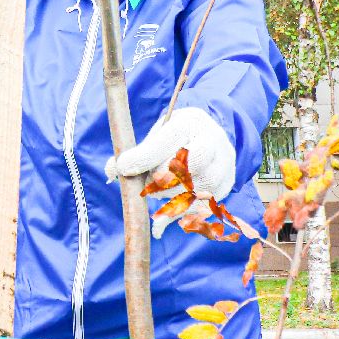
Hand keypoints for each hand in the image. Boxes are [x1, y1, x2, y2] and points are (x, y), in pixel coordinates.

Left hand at [106, 107, 236, 235]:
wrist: (208, 137)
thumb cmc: (174, 137)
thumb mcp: (156, 134)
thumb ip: (135, 151)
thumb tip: (112, 170)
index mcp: (191, 122)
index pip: (170, 139)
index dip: (145, 156)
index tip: (123, 167)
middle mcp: (214, 141)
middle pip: (192, 163)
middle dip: (164, 178)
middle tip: (149, 183)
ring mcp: (224, 164)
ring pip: (198, 187)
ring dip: (170, 196)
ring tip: (156, 191)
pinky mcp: (226, 185)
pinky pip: (202, 205)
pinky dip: (179, 212)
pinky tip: (164, 216)